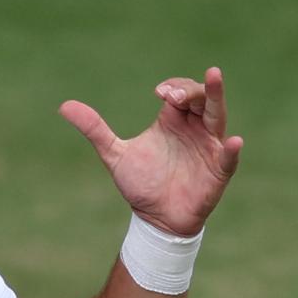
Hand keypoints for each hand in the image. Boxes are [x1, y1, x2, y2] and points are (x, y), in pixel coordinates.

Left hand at [59, 67, 242, 236]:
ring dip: (216, 98)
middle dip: (190, 90)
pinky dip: (231, 151)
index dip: (174, 87)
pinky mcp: (217, 172)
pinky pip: (228, 159)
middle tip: (172, 95)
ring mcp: (208, 148)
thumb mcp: (115, 155)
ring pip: (217, 117)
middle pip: (202, 98)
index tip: (160, 93)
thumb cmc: (141, 185)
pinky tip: (234, 142)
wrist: (154, 221)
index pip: (181, 91)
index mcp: (174, 121)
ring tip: (214, 77)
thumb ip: (95, 130)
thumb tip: (64, 106)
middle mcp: (194, 129)